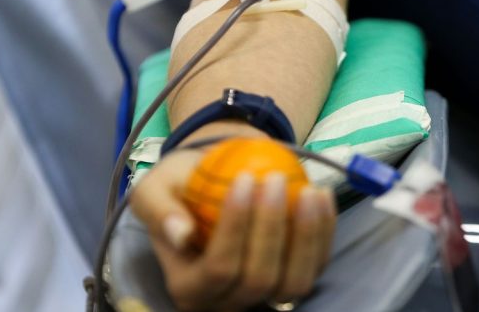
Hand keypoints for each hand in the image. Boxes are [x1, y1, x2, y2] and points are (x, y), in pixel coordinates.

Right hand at [131, 149, 336, 310]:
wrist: (208, 186)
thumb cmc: (178, 189)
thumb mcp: (154, 191)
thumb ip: (160, 211)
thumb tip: (182, 234)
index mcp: (188, 287)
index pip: (218, 268)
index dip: (236, 227)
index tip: (245, 178)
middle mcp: (227, 302)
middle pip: (258, 279)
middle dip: (272, 228)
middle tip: (275, 179)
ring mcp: (263, 296)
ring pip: (294, 282)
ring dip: (307, 236)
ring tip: (308, 190)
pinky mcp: (292, 279)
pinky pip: (316, 266)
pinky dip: (324, 233)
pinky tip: (322, 196)